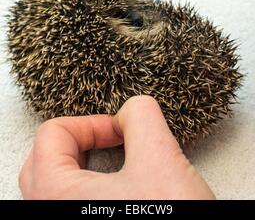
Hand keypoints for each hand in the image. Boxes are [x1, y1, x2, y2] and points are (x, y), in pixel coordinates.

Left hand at [19, 96, 214, 199]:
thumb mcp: (161, 159)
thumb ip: (142, 116)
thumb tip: (133, 109)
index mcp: (55, 196)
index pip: (52, 134)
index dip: (91, 123)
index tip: (120, 131)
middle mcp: (50, 216)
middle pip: (46, 159)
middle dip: (83, 142)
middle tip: (114, 142)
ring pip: (56, 186)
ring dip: (84, 166)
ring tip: (116, 164)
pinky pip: (70, 206)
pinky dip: (88, 191)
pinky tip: (118, 191)